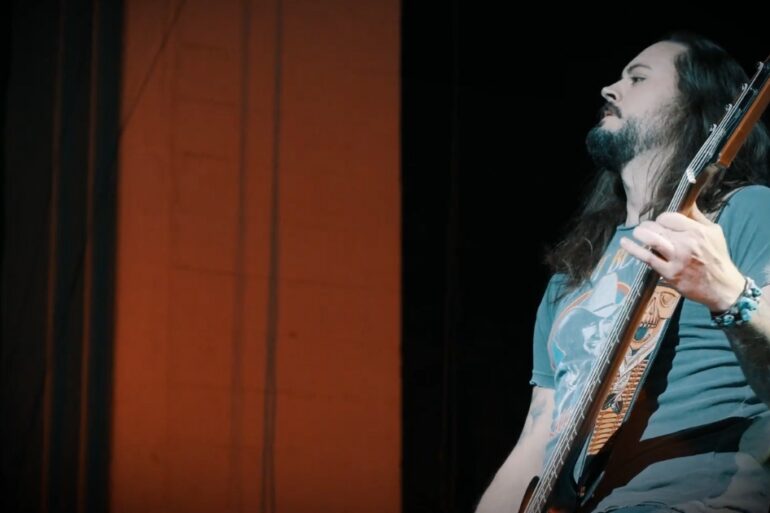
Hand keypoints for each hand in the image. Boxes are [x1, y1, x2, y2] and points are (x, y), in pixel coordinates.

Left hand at [619, 203, 744, 312]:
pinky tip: (625, 243)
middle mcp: (687, 243)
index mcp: (698, 231)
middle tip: (644, 228)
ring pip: (651, 240)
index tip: (660, 223)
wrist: (722, 287)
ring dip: (639, 233)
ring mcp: (677, 259)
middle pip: (658, 227)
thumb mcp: (714, 232)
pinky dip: (633, 249)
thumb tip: (685, 201)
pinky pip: (647, 258)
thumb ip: (697, 217)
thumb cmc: (717, 257)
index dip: (661, 218)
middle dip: (647, 225)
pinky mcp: (669, 273)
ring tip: (636, 232)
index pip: (669, 217)